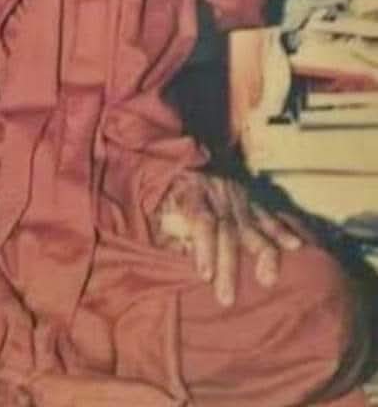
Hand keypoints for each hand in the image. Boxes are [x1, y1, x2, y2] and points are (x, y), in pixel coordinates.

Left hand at [153, 171, 304, 307]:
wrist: (194, 160)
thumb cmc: (175, 190)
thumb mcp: (163, 201)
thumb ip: (169, 227)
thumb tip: (178, 254)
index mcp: (195, 192)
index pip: (201, 220)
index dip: (204, 247)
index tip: (205, 275)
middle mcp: (220, 195)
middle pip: (227, 231)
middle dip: (228, 266)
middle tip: (227, 298)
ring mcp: (240, 199)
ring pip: (253, 228)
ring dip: (262, 255)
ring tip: (267, 280)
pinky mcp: (254, 202)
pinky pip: (271, 218)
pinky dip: (283, 232)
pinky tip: (296, 246)